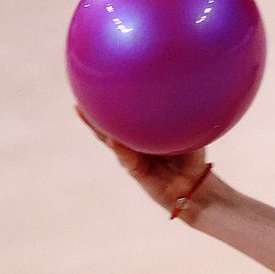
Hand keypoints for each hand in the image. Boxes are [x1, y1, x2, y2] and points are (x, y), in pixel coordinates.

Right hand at [76, 106, 210, 214]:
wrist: (195, 187)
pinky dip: (120, 148)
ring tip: (82, 111)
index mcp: (144, 134)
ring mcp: (132, 157)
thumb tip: (182, 96)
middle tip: (79, 97)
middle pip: (108, 127)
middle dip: (93, 114)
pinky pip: (126, 158)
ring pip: (110, 140)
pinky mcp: (136, 171)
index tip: (97, 86)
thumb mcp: (189, 137)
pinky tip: (113, 140)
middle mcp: (134, 145)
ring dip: (97, 127)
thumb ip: (182, 120)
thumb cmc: (193, 161)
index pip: (124, 117)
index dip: (111, 104)